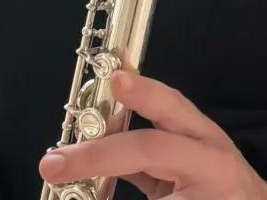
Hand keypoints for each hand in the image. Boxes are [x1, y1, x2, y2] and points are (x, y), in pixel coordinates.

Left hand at [38, 70, 266, 199]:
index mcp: (203, 136)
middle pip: (151, 149)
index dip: (145, 92)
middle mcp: (210, 162)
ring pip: (157, 194)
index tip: (116, 79)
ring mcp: (207, 196)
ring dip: (105, 179)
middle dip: (98, 154)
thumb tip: (93, 139)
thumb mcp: (188, 160)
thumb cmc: (214, 185)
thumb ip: (147, 152)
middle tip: (53, 164)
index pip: (173, 106)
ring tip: (71, 184)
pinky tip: (99, 199)